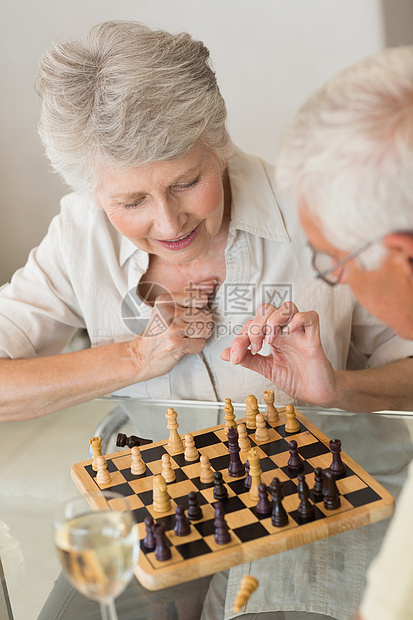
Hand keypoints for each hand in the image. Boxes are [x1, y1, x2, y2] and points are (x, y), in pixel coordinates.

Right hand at [131, 283, 213, 379]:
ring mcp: (172, 328)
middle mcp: (169, 311)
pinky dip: (195, 348)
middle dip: (201, 326)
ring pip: (205, 330)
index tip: (190, 316)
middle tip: (186, 331)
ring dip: (199, 337)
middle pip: (206, 316)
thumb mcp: (167, 310)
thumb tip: (211, 286)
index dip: (200, 309)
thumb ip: (187, 300)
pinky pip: (201, 344)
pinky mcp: (176, 344)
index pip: (201, 298)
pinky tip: (183, 347)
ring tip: (185, 338)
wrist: (142, 355)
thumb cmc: (159, 332)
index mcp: (166, 300)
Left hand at [221, 302, 343, 406]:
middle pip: (267, 309)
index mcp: (273, 336)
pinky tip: (289, 332)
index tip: (235, 356)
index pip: (253, 323)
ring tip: (269, 341)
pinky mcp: (314, 339)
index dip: (240, 337)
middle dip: (255, 327)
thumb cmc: (296, 379)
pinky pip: (311, 317)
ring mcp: (299, 333)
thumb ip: (248, 360)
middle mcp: (285, 331)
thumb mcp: (266, 369)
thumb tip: (224, 355)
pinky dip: (299, 319)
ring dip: (273, 320)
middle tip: (254, 347)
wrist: (317, 394)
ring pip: (287, 307)